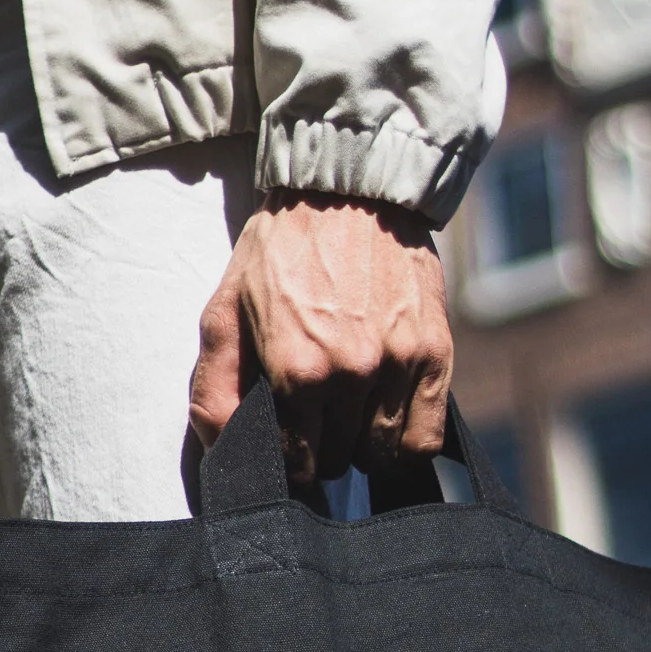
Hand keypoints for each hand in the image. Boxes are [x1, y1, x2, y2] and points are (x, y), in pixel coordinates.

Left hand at [190, 193, 452, 484]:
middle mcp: (352, 372)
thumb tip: (221, 453)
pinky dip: (406, 441)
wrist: (349, 188)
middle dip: (322, 450)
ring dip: (362, 446)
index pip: (296, 462)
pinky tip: (387, 418)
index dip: (287, 461)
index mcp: (297, 368)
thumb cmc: (280, 250)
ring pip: (381, 455)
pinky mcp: (435, 353)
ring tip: (350, 414)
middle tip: (315, 419)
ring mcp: (398, 364)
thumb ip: (215, 386)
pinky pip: (426, 438)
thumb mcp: (226, 309)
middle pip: (337, 461)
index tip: (287, 443)